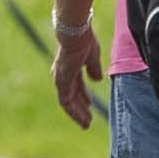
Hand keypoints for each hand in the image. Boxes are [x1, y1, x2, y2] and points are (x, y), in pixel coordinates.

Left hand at [51, 16, 103, 130]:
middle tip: (87, 120)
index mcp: (69, 67)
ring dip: (78, 114)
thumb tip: (97, 80)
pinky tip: (83, 119)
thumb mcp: (92, 57)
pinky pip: (66, 102)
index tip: (90, 105)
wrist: (75, 33)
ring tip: (86, 124)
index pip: (76, 86)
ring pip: (68, 102)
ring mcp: (61, 79)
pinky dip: (75, 112)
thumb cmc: (84, 40)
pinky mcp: (62, 83)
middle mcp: (62, 75)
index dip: (83, 96)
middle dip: (80, 108)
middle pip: (71, 96)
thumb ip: (93, 69)